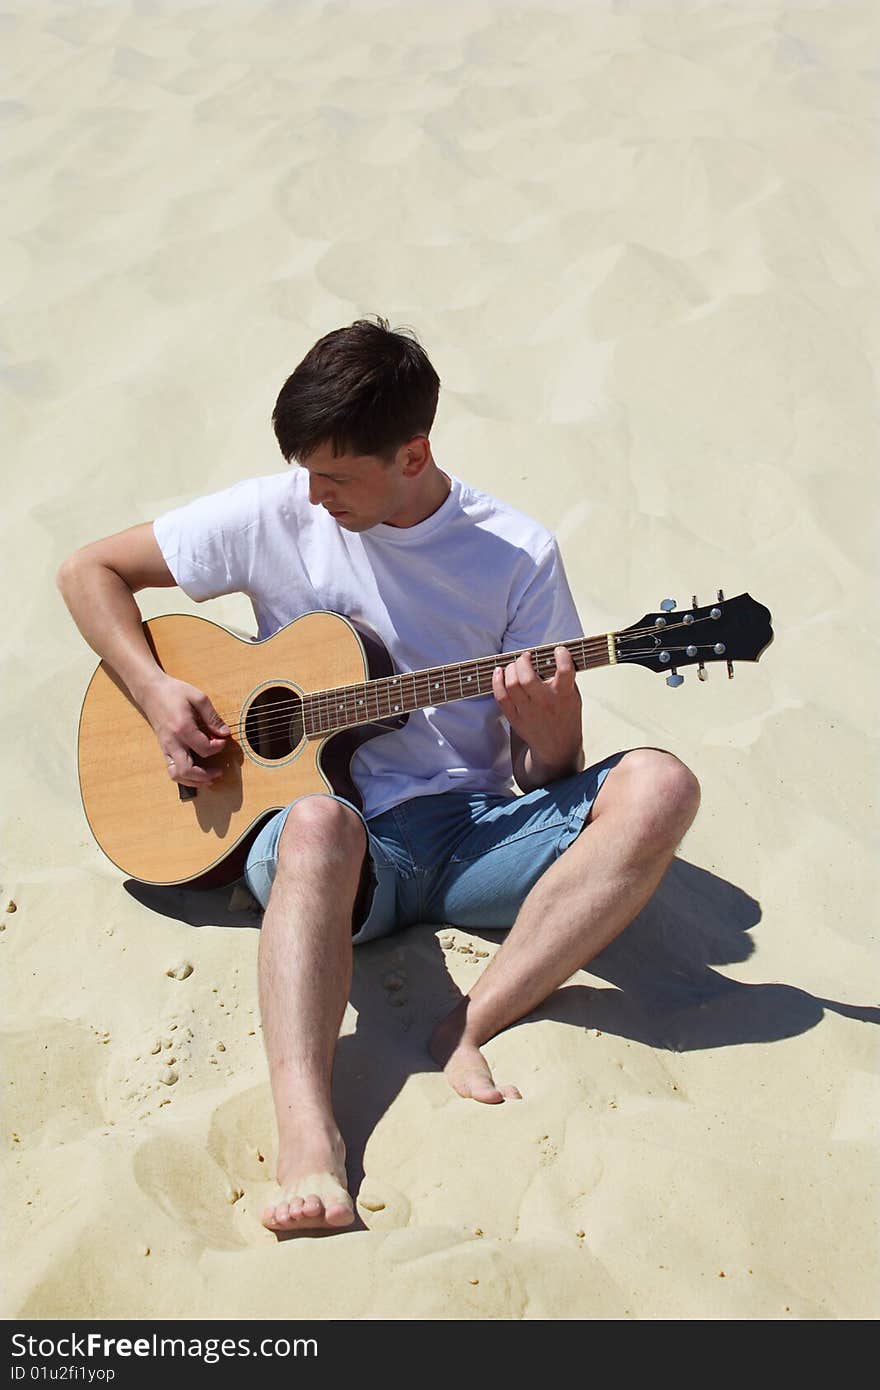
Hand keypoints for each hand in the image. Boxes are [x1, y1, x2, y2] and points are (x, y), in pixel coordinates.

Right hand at [140, 674, 230, 786]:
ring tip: (209, 779)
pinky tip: (197, 775)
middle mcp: (172, 741)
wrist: (151, 691)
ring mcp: (166, 747)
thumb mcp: (198, 698)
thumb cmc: (174, 692)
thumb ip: (213, 717)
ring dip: (194, 781)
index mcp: (182, 728)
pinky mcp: (163, 749)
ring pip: (177, 775)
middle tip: (219, 772)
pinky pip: (172, 770)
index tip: (223, 740)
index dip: (218, 747)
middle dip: (206, 775)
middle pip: (187, 770)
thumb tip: (224, 733)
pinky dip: (185, 777)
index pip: (204, 748)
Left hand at [492, 647, 582, 778]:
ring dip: (510, 668)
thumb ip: (564, 679)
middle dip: (523, 660)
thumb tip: (548, 656)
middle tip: (526, 657)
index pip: (564, 670)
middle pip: (527, 676)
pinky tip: (499, 672)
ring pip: (512, 684)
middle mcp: (545, 703)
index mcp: (564, 695)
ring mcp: (528, 712)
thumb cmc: (566, 717)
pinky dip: (497, 681)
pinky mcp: (516, 719)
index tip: (558, 650)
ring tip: (515, 665)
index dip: (562, 655)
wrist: (558, 747)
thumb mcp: (573, 697)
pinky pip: (501, 697)